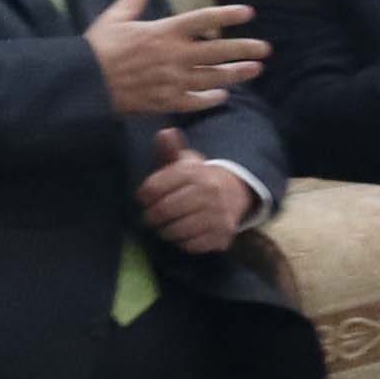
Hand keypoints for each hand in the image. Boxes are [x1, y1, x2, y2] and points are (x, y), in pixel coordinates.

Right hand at [88, 0, 260, 118]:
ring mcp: (172, 81)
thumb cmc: (98, 48)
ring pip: (212, 77)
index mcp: (164, 32)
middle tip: (266, 49)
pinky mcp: (165, 102)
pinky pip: (195, 101)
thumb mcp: (116, 16)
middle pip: (218, 51)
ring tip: (255, 70)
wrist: (85, 84)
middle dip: (244, 49)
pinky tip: (223, 95)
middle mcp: (174, 56)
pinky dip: (211, 98)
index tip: (248, 13)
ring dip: (236, 74)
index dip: (227, 15)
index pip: (204, 20)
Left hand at [137, 129, 255, 254]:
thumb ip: (170, 149)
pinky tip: (182, 234)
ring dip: (165, 231)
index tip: (143, 198)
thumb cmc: (200, 178)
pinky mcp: (222, 235)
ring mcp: (217, 215)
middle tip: (149, 217)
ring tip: (164, 226)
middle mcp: (209, 192)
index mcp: (195, 172)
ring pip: (176, 230)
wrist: (236, 192)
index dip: (144, 195)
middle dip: (151, 216)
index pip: (155, 187)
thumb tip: (164, 133)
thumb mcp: (186, 161)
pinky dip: (182, 242)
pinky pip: (190, 245)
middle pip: (164, 211)